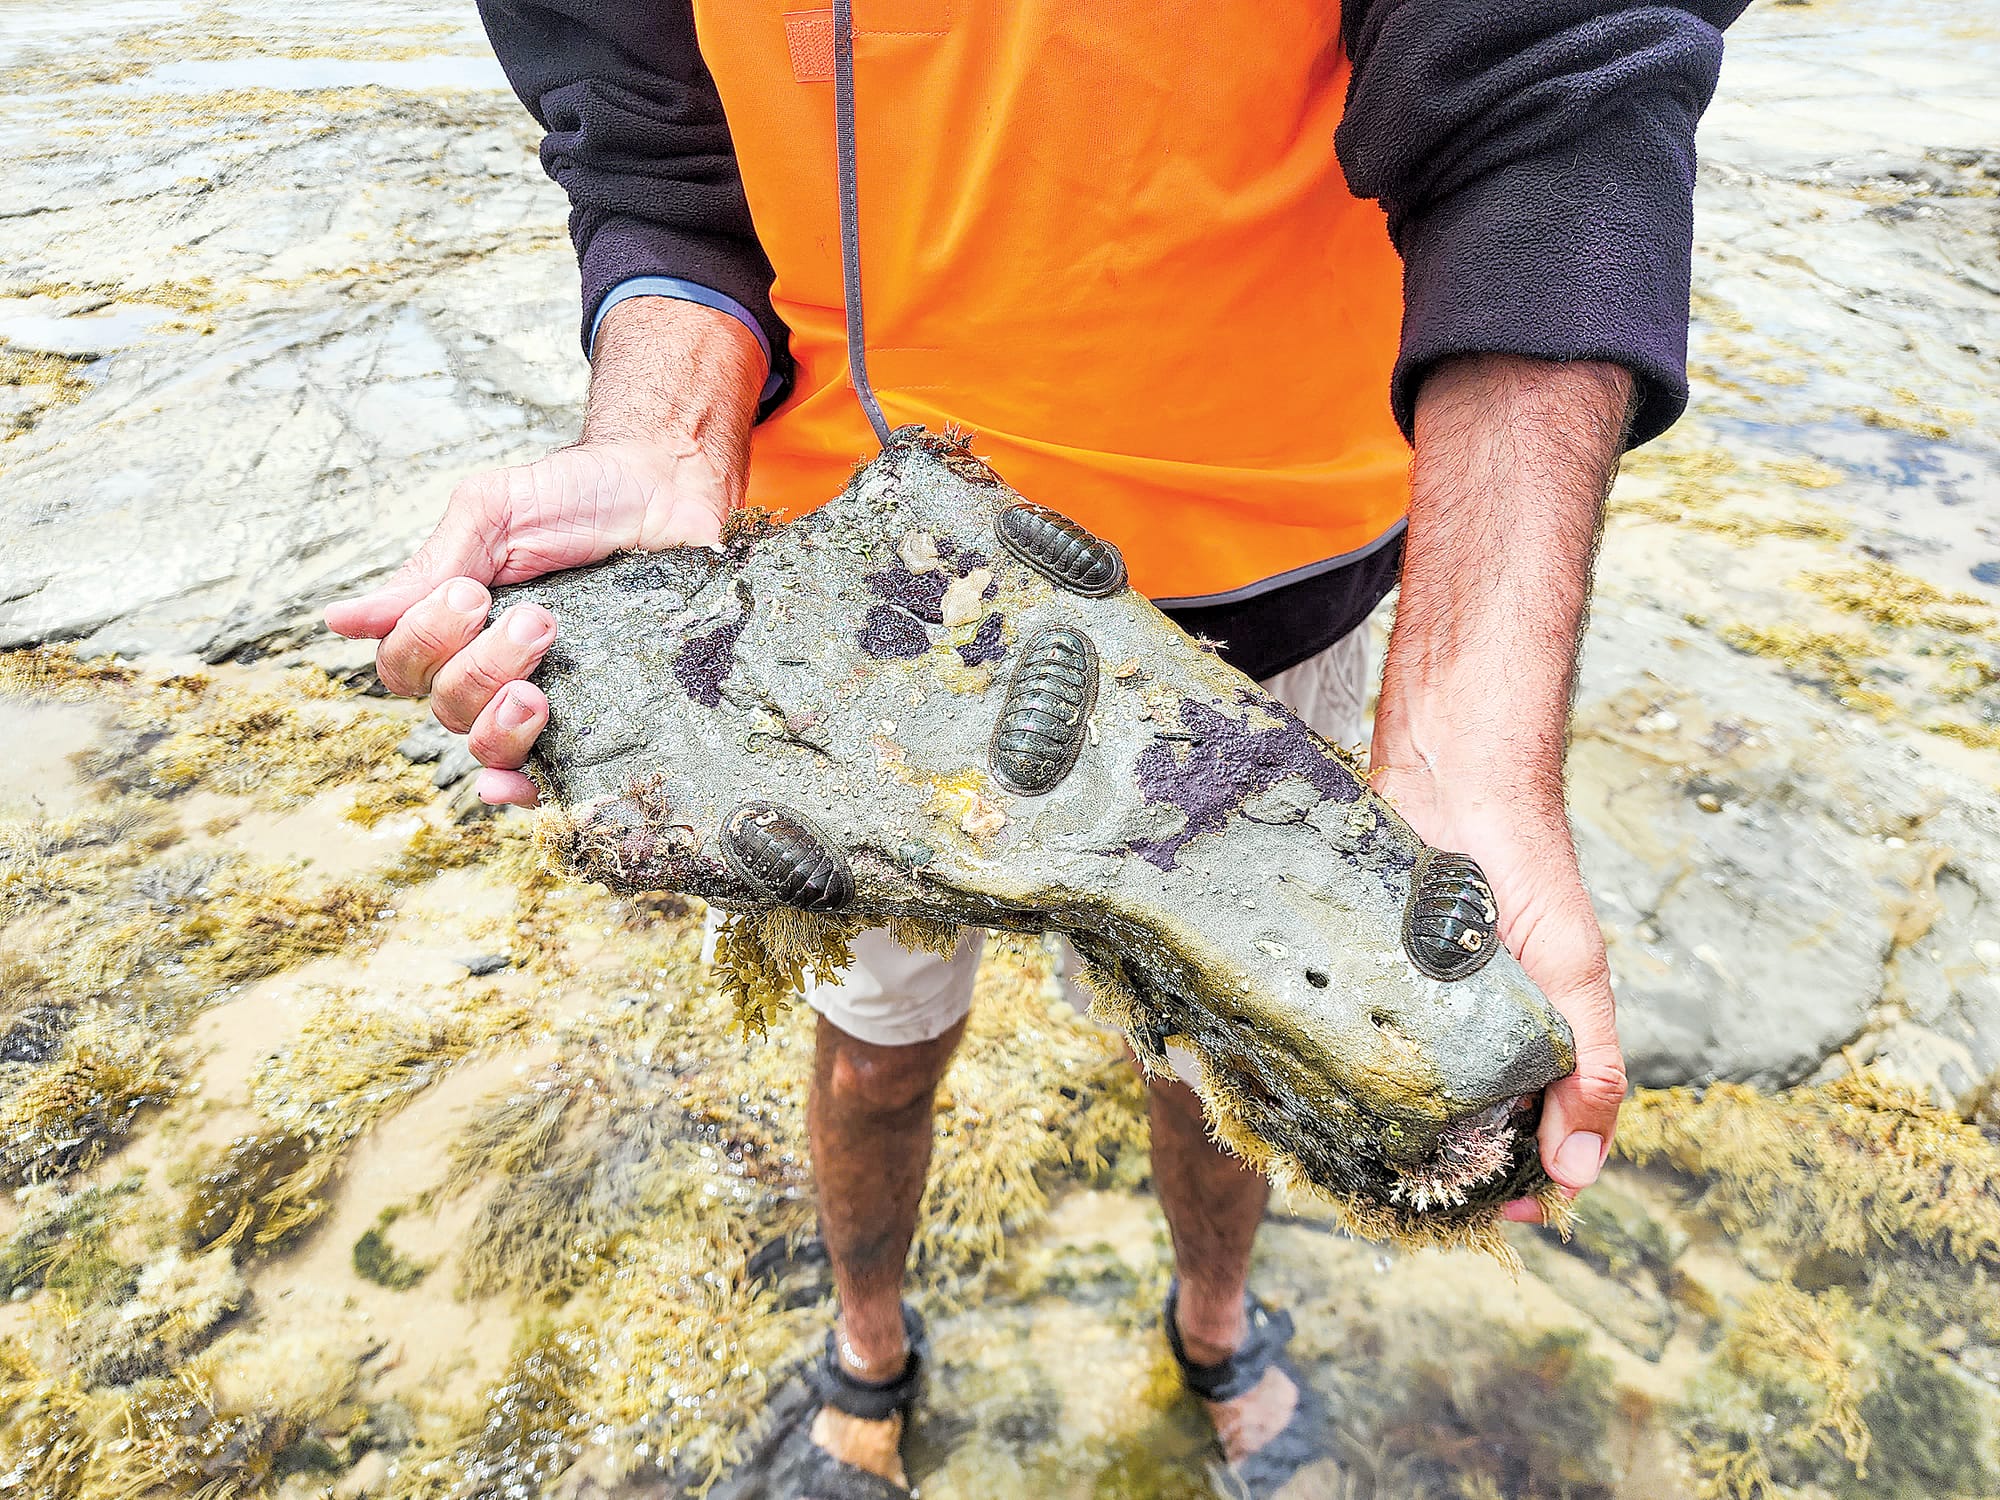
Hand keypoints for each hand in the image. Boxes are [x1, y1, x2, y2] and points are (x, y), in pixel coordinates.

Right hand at [324, 439, 739, 805]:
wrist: (670, 485)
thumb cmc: (579, 493)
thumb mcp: (494, 512)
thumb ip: (430, 567)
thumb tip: (339, 620)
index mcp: (458, 622)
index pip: (403, 665)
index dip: (423, 643)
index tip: (472, 596)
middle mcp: (494, 666)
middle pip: (446, 707)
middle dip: (480, 669)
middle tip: (536, 619)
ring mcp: (548, 695)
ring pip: (487, 744)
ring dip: (500, 722)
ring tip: (539, 689)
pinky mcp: (602, 715)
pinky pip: (550, 777)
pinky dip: (522, 789)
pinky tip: (513, 783)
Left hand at [1371, 758, 1625, 1220]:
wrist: (1455, 784)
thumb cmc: (1529, 875)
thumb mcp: (1576, 978)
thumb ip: (1590, 1070)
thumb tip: (1579, 1176)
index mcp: (1533, 1042)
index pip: (1531, 1137)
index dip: (1520, 1183)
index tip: (1500, 1216)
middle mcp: (1470, 1033)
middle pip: (1459, 1126)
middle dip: (1448, 1167)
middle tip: (1424, 1199)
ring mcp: (1412, 1010)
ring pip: (1400, 1094)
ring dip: (1390, 1130)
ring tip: (1371, 1163)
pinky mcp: (1362, 981)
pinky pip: (1349, 1040)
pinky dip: (1342, 1072)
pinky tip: (1325, 1101)